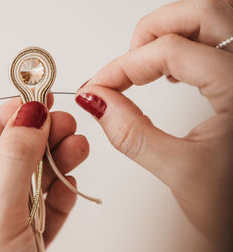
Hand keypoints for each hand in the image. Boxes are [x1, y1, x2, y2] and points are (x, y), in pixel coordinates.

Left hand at [0, 98, 88, 251]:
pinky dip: (57, 192)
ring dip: (50, 161)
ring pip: (22, 180)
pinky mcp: (18, 238)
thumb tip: (29, 116)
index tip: (30, 101)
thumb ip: (15, 164)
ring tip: (75, 142)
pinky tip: (72, 174)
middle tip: (60, 119)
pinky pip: (37, 206)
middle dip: (32, 139)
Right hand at [76, 0, 232, 250]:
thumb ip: (132, 133)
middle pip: (203, 14)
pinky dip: (190, 46)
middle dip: (151, 31)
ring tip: (145, 64)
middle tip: (124, 64)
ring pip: (215, 20)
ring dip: (173, 32)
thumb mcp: (180, 171)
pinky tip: (172, 72)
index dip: (124, 65)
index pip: (171, 50)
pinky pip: (220, 42)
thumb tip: (96, 101)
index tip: (98, 86)